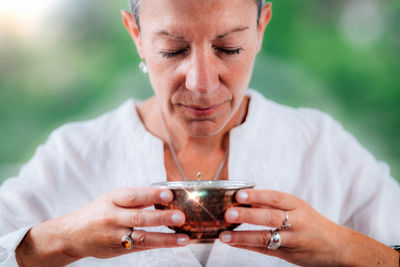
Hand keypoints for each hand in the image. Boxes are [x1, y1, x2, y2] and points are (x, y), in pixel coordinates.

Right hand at [16, 187, 188, 265]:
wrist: (71, 235)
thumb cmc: (98, 212)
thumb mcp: (112, 199)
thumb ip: (135, 199)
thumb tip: (164, 195)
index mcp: (112, 199)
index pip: (134, 196)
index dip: (151, 194)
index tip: (169, 194)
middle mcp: (113, 217)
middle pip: (139, 217)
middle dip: (162, 217)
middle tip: (180, 216)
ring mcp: (115, 236)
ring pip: (142, 237)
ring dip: (165, 238)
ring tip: (184, 237)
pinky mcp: (119, 249)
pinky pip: (141, 247)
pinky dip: (159, 244)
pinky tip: (174, 242)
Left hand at [219, 189, 398, 266]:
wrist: (337, 247)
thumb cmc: (312, 223)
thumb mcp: (297, 208)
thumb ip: (272, 204)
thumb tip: (247, 199)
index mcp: (297, 205)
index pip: (275, 198)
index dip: (257, 196)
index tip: (239, 194)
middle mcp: (296, 222)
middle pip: (271, 217)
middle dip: (248, 215)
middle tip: (229, 213)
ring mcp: (293, 240)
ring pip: (266, 238)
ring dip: (243, 236)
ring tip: (225, 235)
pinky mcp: (289, 255)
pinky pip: (266, 251)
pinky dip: (248, 247)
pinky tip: (234, 243)